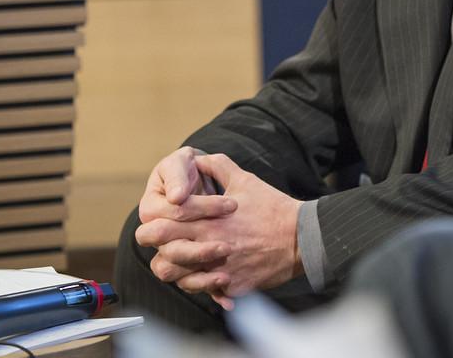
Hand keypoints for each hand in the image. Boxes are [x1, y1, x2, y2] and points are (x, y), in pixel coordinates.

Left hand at [135, 153, 302, 307]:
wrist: (301, 237)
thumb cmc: (272, 208)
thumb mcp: (245, 181)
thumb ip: (218, 167)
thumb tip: (199, 159)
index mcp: (207, 221)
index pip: (160, 228)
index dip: (151, 226)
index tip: (155, 223)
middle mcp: (208, 247)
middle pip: (162, 258)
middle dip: (158, 254)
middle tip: (160, 245)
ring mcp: (219, 271)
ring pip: (178, 281)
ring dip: (177, 270)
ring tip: (182, 260)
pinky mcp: (232, 286)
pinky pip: (206, 292)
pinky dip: (204, 284)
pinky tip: (209, 273)